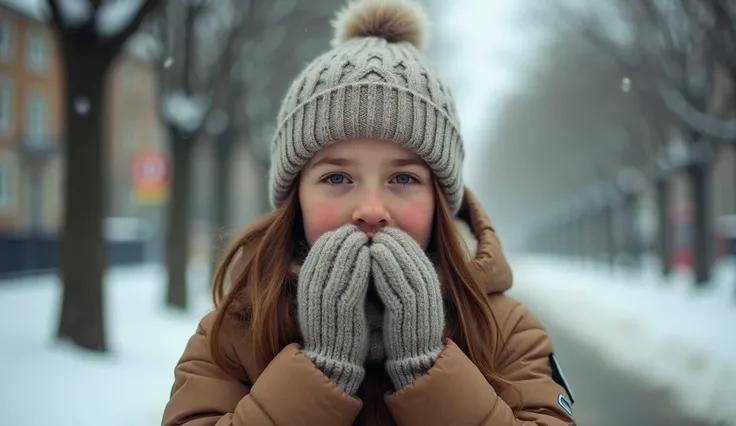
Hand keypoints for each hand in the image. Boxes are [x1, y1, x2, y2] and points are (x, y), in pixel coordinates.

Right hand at [297, 224, 370, 394]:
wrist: (331, 359)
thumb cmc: (329, 325)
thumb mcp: (317, 298)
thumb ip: (321, 276)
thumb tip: (316, 252)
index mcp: (306, 284)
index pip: (318, 249)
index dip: (333, 236)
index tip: (347, 230)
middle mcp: (313, 289)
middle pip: (329, 250)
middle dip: (344, 237)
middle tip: (359, 230)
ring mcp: (328, 298)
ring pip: (341, 261)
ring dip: (354, 245)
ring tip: (366, 237)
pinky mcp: (344, 308)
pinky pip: (352, 278)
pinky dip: (361, 263)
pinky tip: (370, 254)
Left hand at [370, 227, 445, 388]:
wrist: (414, 357)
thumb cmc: (405, 326)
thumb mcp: (406, 295)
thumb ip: (399, 276)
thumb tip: (384, 250)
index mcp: (430, 283)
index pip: (416, 252)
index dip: (400, 238)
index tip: (384, 230)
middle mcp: (429, 289)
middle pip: (412, 255)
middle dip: (394, 241)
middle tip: (376, 231)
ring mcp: (420, 301)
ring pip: (405, 267)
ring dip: (388, 251)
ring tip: (372, 241)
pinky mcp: (409, 313)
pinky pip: (397, 284)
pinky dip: (384, 269)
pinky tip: (371, 259)